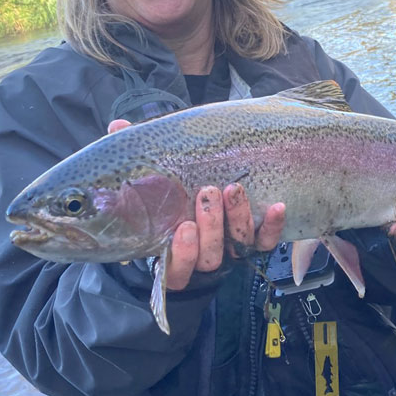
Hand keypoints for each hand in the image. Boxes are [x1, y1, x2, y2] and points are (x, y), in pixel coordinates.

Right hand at [108, 120, 285, 290]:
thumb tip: (118, 126)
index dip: (182, 254)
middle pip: (211, 257)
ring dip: (238, 219)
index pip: (176, 269)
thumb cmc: (169, 196)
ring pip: (239, 247)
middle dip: (212, 227)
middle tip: (208, 193)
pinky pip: (266, 242)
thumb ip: (135, 159)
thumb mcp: (149, 180)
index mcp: (172, 253)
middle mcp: (203, 258)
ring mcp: (231, 251)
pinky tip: (278, 207)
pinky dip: (272, 227)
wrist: (201, 202)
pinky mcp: (254, 243)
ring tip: (234, 190)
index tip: (183, 228)